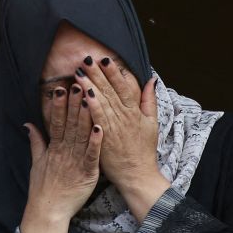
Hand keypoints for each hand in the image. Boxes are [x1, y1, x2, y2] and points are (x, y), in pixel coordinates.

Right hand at [25, 83, 103, 221]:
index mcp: (54, 148)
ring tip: (90, 98)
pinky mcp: (87, 173)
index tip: (60, 88)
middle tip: (78, 83)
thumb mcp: (36, 162)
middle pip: (69, 124)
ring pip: (81, 135)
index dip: (58, 105)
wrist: (48, 211)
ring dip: (86, 116)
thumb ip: (36, 141)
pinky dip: (95, 142)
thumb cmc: (43, 188)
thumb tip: (28, 124)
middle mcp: (64, 152)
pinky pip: (92, 155)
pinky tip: (100, 128)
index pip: (56, 122)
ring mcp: (76, 162)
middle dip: (74, 103)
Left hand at [79, 57, 167, 220]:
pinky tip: (83, 93)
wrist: (136, 174)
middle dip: (99, 73)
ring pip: (103, 101)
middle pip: (111, 90)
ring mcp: (115, 127)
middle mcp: (126, 116)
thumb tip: (151, 80)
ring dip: (91, 84)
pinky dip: (91, 105)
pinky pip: (98, 118)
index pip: (126, 86)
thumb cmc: (143, 149)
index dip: (115, 72)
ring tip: (80, 71)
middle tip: (87, 58)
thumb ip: (150, 100)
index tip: (106, 59)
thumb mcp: (152, 123)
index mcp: (136, 111)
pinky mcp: (105, 138)